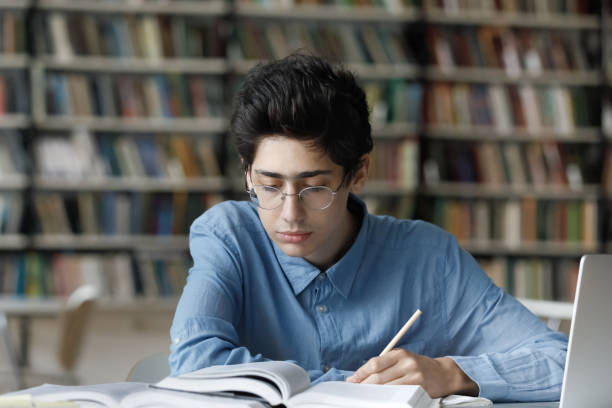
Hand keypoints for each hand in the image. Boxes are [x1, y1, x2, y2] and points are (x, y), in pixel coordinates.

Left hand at [345, 348, 477, 398]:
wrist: (443, 374)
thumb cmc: (417, 367)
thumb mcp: (402, 360)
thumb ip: (384, 365)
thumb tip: (360, 376)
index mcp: (400, 353)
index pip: (375, 363)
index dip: (361, 373)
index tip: (352, 380)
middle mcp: (407, 363)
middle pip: (379, 377)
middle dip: (365, 385)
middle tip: (356, 390)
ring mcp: (414, 376)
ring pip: (387, 387)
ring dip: (375, 393)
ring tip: (366, 396)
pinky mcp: (420, 388)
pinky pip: (399, 394)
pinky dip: (388, 398)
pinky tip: (382, 399)